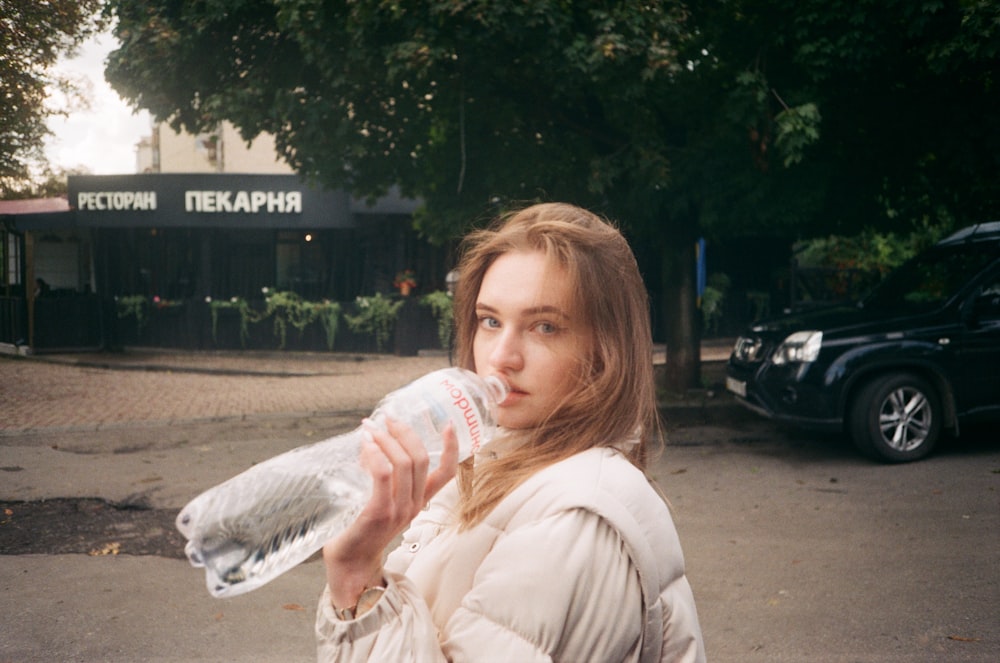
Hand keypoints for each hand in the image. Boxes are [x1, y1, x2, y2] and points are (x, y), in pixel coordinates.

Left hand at [322, 416, 458, 608]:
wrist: (350, 563)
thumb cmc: (362, 530)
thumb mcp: (384, 502)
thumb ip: (386, 478)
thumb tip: (372, 443)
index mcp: (420, 501)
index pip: (446, 473)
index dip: (451, 447)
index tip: (448, 424)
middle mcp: (414, 505)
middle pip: (420, 459)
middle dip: (404, 432)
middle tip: (387, 419)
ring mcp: (398, 509)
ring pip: (402, 463)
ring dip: (385, 439)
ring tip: (370, 429)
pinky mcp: (379, 511)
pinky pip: (382, 474)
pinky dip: (375, 454)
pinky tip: (365, 446)